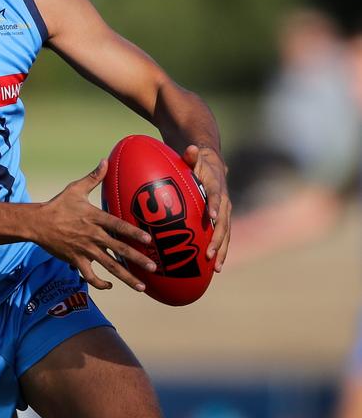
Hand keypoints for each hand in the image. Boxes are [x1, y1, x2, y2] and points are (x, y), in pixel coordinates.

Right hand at [35, 160, 154, 290]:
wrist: (37, 223)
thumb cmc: (58, 205)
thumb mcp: (76, 189)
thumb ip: (94, 177)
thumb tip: (106, 160)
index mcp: (95, 218)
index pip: (118, 226)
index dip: (134, 233)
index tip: (149, 240)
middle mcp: (93, 236)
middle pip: (119, 250)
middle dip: (137, 259)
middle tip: (154, 267)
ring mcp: (85, 250)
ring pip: (109, 266)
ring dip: (126, 277)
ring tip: (141, 286)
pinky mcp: (76, 260)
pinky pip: (90, 276)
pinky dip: (100, 283)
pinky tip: (110, 285)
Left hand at [183, 144, 230, 270]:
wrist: (212, 164)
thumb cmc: (197, 162)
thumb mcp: (193, 157)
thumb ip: (191, 156)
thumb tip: (191, 149)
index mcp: (216, 185)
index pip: (215, 195)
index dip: (213, 205)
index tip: (211, 217)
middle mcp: (224, 200)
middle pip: (223, 222)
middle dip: (218, 239)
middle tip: (210, 255)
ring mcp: (224, 211)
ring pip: (226, 233)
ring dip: (222, 250)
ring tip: (217, 268)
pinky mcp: (222, 220)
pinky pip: (223, 236)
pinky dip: (220, 250)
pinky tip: (214, 267)